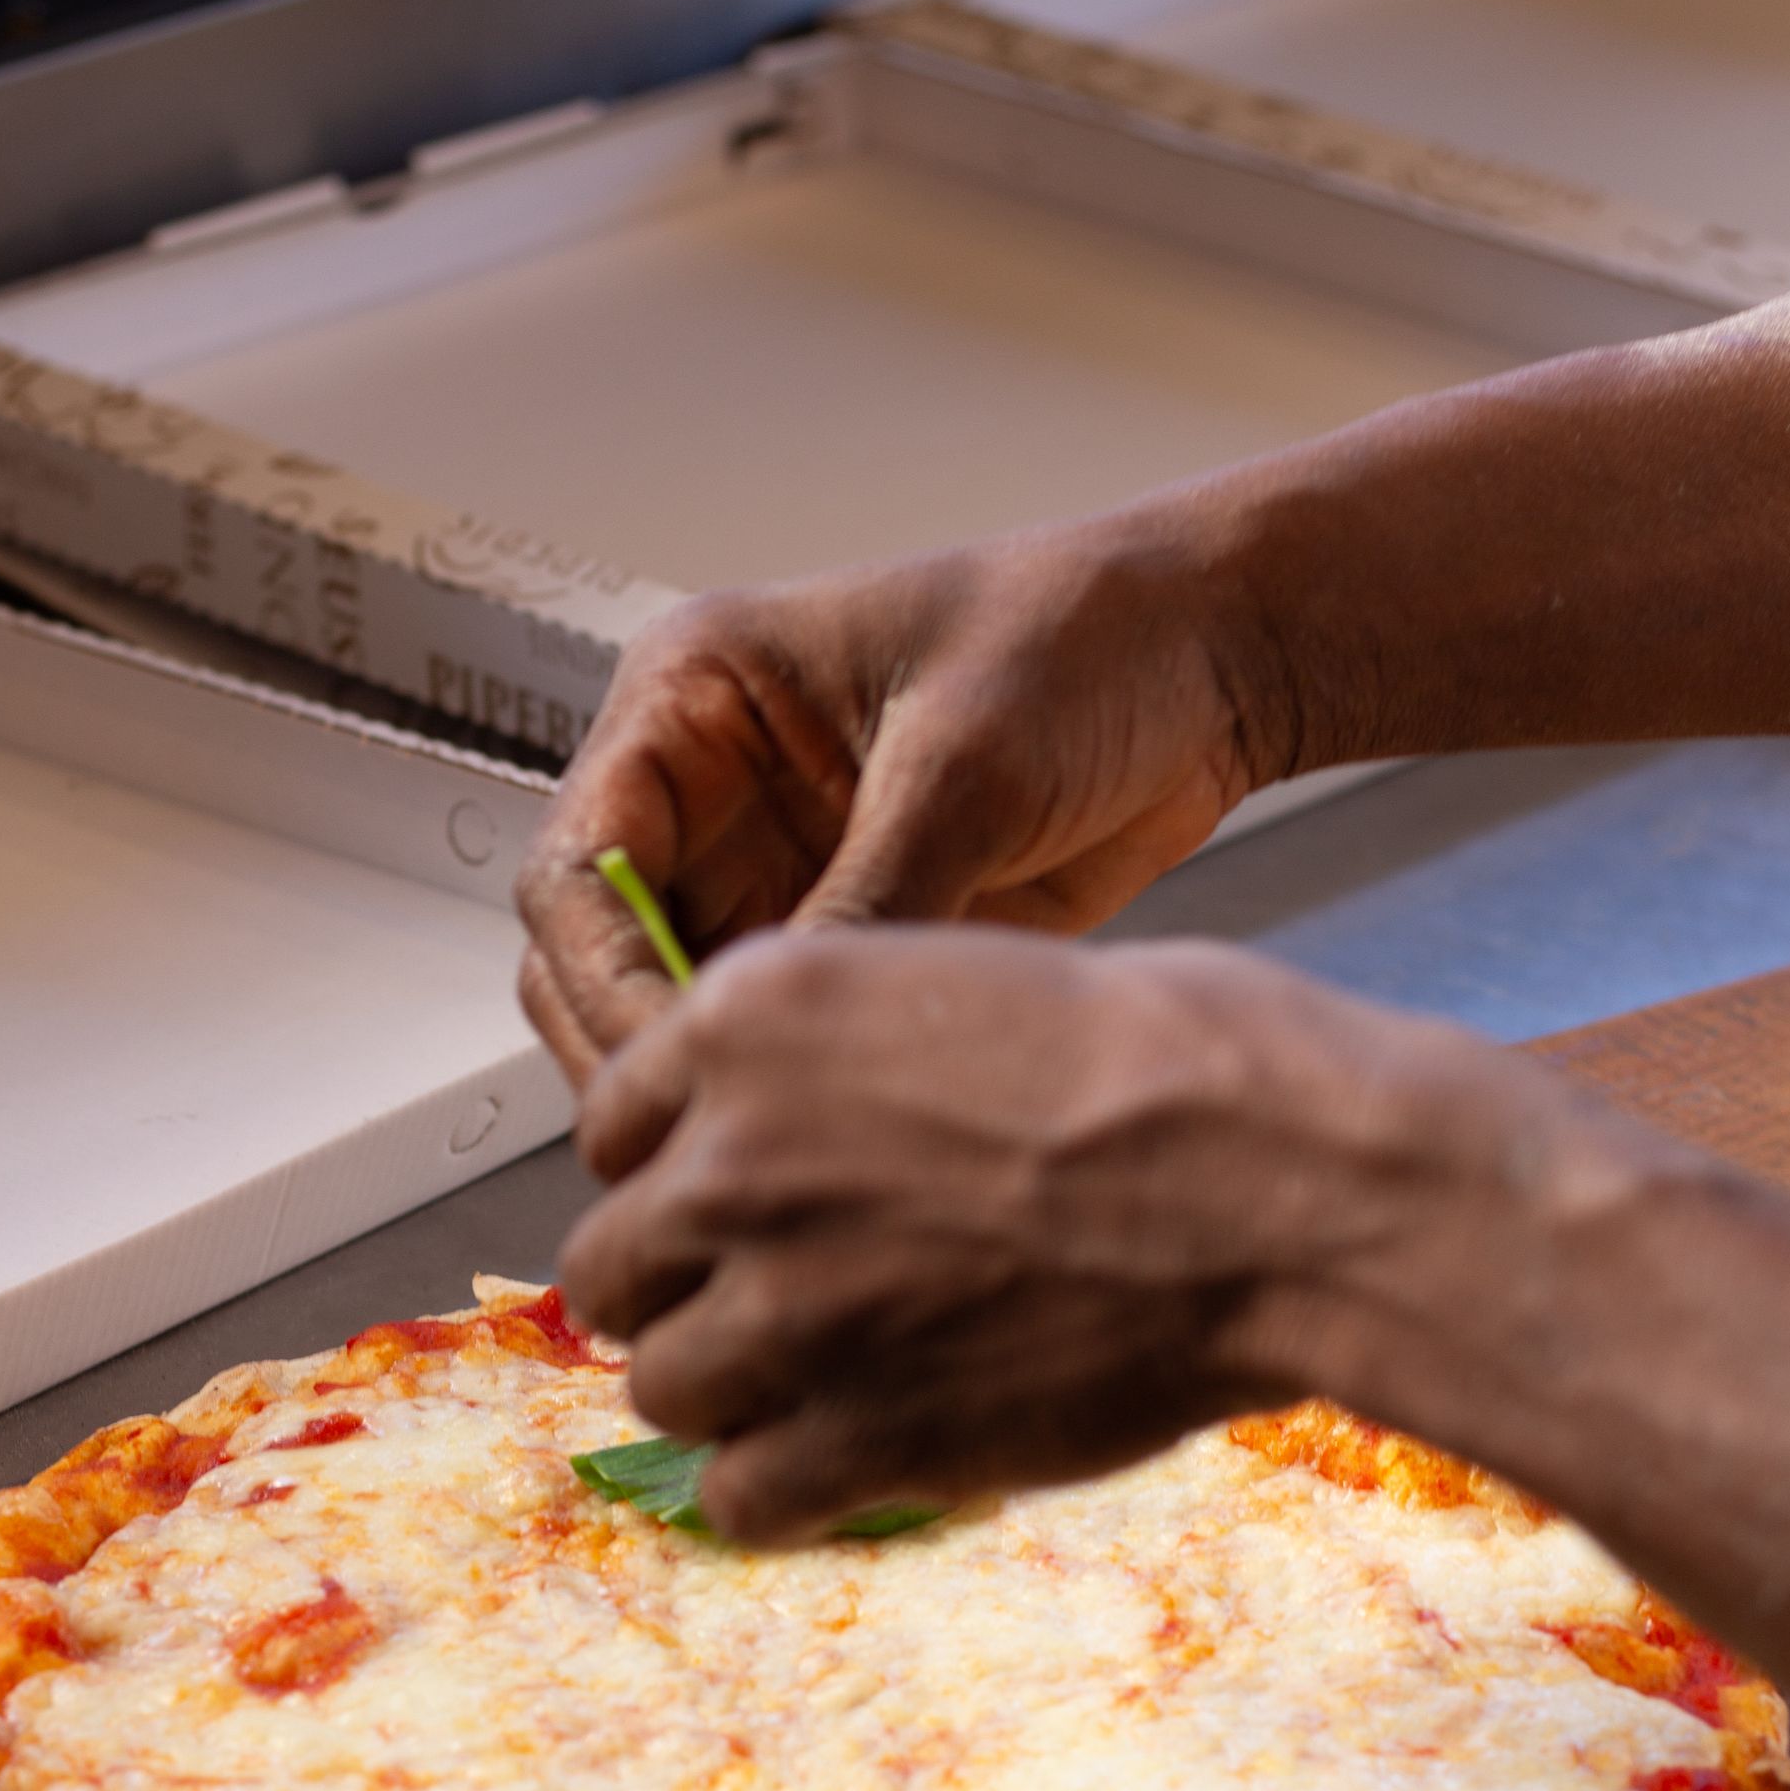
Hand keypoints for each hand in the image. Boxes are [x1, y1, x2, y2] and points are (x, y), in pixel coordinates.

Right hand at [516, 505, 1286, 1087]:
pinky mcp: (846, 936)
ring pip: (680, 1017)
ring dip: (713, 1085)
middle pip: (598, 961)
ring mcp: (775, 871)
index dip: (602, 981)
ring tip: (783, 1154)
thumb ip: (866, 901)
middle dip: (642, 1053)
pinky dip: (792, 1091)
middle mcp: (711, 792)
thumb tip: (790, 1036)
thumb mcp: (963, 767)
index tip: (673, 1065)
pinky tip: (844, 1138)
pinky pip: (781, 1037)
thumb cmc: (1086, 637)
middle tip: (716, 1143)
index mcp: (692, 701)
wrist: (1212, 660)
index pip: (577, 869)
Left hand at [555, 923, 1543, 1541]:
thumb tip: (792, 1127)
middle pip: (612, 1265)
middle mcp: (733, 1158)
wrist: (1288, 1187)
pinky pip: (738, 1496)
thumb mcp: (967, 981)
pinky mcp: (853, 1430)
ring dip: (730, 1397)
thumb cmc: (1182, 1066)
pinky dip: (780, 1494)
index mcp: (751, 1018)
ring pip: (661, 1387)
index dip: (674, 1175)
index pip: (613, 1126)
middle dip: (684, 1291)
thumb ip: (839, 1059)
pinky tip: (844, 1466)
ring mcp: (783, 1304)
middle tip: (770, 1307)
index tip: (727, 1208)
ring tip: (820, 1390)